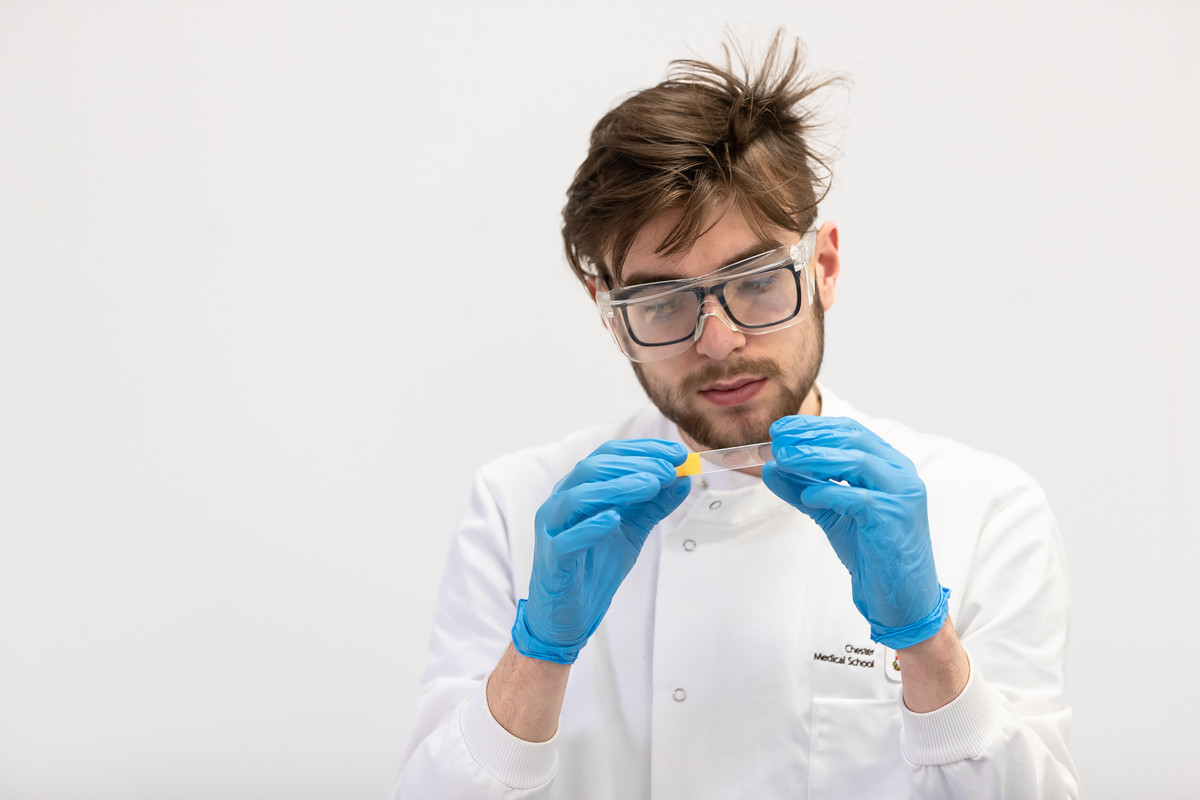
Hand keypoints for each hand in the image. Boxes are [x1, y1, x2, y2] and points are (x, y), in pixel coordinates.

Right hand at [512, 439, 690, 663]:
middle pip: (592, 469)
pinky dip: (591, 526)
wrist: (572, 612)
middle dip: (633, 466)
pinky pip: (568, 538)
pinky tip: (614, 518)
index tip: (676, 455)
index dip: (642, 451)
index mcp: (579, 488)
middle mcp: (561, 501)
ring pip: (577, 497)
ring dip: (616, 487)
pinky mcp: (552, 558)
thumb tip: (682, 479)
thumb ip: (654, 504)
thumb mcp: (633, 529)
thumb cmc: (595, 565)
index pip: (607, 456)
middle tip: (667, 470)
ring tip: (650, 485)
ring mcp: (553, 529)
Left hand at [761, 415, 949, 648]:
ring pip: (857, 461)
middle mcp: (900, 474)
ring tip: (785, 459)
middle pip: (853, 439)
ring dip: (815, 457)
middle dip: (811, 437)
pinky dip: (828, 493)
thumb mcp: (831, 514)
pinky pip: (857, 498)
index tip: (781, 429)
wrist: (902, 598)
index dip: (813, 427)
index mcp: (889, 466)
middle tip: (779, 441)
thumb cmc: (872, 552)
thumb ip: (803, 489)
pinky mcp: (894, 519)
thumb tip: (770, 468)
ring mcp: (901, 495)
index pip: (850, 432)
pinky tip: (808, 497)